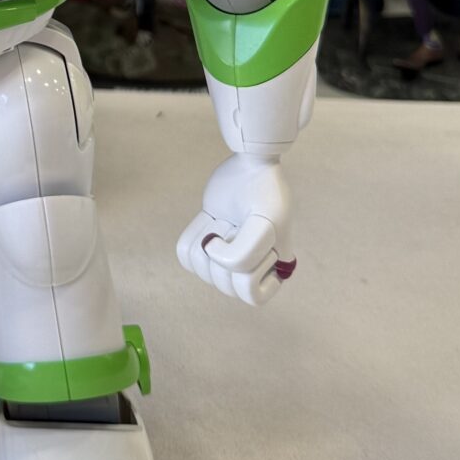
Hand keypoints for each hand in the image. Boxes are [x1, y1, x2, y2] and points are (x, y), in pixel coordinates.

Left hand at [177, 154, 295, 306]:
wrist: (251, 163)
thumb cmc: (266, 193)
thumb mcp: (266, 224)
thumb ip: (242, 254)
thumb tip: (209, 256)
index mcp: (275, 269)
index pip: (251, 295)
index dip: (244, 272)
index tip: (255, 243)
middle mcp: (250, 267)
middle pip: (224, 285)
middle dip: (224, 253)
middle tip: (237, 226)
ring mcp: (225, 255)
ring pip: (202, 272)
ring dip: (207, 241)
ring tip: (224, 222)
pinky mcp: (205, 240)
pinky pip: (185, 257)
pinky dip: (191, 237)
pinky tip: (207, 221)